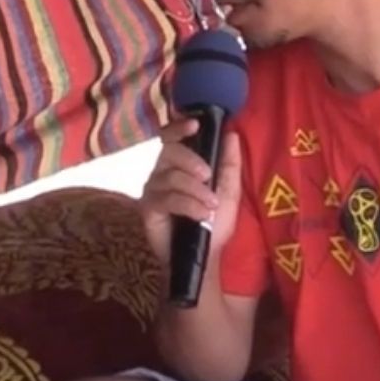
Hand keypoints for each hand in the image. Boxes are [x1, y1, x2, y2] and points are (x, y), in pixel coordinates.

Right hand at [139, 117, 242, 267]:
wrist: (204, 256)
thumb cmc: (215, 224)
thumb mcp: (229, 192)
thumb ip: (229, 164)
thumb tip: (231, 133)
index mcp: (180, 165)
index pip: (171, 138)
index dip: (179, 128)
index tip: (194, 124)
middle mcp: (162, 173)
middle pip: (169, 152)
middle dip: (190, 160)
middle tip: (207, 176)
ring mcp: (153, 191)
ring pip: (170, 177)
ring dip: (195, 189)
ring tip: (212, 205)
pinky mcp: (148, 209)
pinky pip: (166, 198)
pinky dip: (188, 204)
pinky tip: (202, 214)